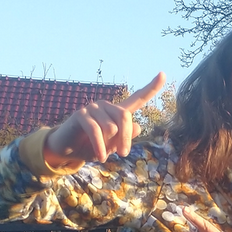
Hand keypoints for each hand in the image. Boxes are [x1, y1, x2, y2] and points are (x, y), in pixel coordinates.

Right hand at [40, 72, 164, 165]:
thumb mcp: (112, 146)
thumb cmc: (91, 147)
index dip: (151, 88)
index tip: (163, 74)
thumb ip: (125, 137)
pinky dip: (100, 147)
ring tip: (102, 153)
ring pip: (110, 128)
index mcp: (117, 112)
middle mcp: (106, 106)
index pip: (137, 98)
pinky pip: (96, 131)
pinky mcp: (81, 115)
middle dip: (126, 139)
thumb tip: (138, 126)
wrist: (67, 150)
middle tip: (123, 154)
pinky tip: (101, 157)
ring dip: (107, 145)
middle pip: (125, 118)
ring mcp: (93, 108)